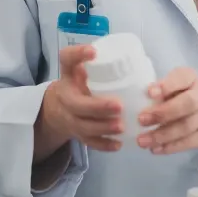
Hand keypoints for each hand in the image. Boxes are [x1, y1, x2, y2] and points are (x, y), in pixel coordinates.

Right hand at [35, 44, 123, 158]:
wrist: (57, 109)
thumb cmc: (79, 84)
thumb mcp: (83, 70)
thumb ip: (103, 64)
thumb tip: (140, 59)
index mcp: (68, 75)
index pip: (67, 60)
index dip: (78, 55)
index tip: (94, 52)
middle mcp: (66, 97)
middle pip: (78, 105)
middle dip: (98, 107)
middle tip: (118, 105)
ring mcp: (70, 118)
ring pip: (84, 126)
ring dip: (103, 128)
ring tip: (121, 127)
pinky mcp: (77, 134)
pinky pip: (90, 142)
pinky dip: (104, 145)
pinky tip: (118, 144)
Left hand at [136, 67, 197, 155]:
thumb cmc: (185, 100)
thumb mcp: (175, 90)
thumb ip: (161, 93)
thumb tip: (137, 101)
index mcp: (191, 79)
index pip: (183, 77)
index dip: (167, 85)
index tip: (149, 92)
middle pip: (188, 103)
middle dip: (163, 112)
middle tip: (141, 120)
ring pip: (187, 126)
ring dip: (162, 135)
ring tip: (142, 141)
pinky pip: (190, 142)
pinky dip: (171, 147)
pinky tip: (155, 149)